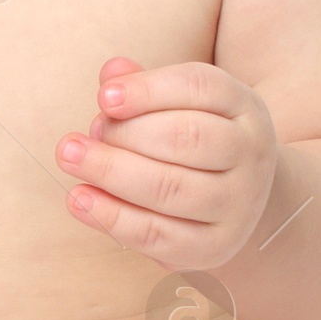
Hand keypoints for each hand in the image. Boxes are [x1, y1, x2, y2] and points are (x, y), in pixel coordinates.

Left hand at [55, 56, 279, 270]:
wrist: (236, 199)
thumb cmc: (193, 139)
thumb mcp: (179, 104)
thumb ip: (144, 86)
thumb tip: (112, 73)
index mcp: (243, 107)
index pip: (199, 87)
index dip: (148, 90)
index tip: (104, 97)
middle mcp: (250, 153)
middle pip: (186, 138)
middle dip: (124, 135)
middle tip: (78, 137)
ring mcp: (238, 203)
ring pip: (171, 188)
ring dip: (112, 173)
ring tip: (70, 159)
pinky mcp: (215, 246)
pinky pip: (159, 234)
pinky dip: (113, 217)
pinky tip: (79, 199)